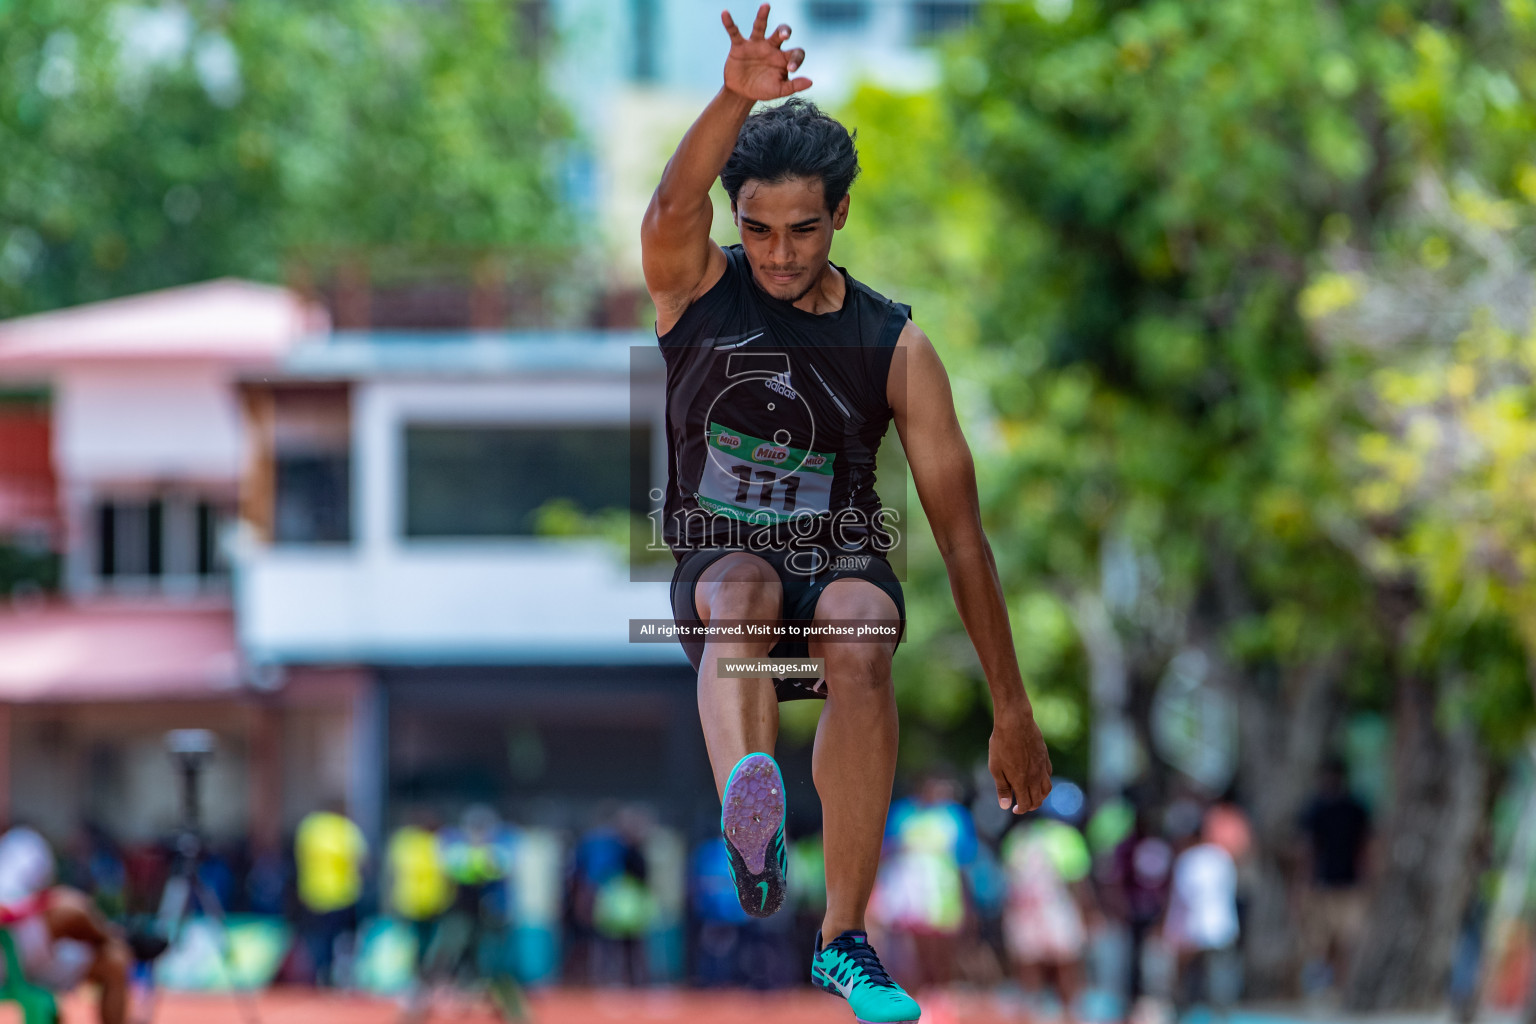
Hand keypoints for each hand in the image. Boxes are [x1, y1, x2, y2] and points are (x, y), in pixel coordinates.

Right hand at [721, 5, 810, 100]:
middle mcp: (771, 47)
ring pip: (760, 27)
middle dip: (784, 31)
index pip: (795, 53)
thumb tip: (810, 82)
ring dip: (763, 17)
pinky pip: (735, 32)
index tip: (791, 69)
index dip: (796, 59)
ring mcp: (755, 45)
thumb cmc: (763, 89)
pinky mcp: (739, 46)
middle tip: (784, 35)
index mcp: (783, 58)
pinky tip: (725, 13)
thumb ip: (793, 86)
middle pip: (780, 33)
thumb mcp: (779, 90)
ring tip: (766, 6)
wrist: (742, 93)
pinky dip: (729, 23)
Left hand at [989, 699, 1052, 813]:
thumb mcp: (996, 767)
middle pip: (1038, 800)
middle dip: (1030, 806)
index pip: (1026, 804)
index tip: (1014, 809)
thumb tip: (1006, 806)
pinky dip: (1044, 782)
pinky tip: (1037, 779)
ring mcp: (1042, 767)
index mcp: (1021, 782)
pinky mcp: (1045, 757)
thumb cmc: (1001, 744)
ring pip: (1047, 789)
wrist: (1015, 722)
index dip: (1020, 809)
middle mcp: (1035, 777)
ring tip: (1032, 795)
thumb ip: (1002, 788)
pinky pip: (1048, 775)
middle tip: (1022, 805)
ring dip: (1041, 796)